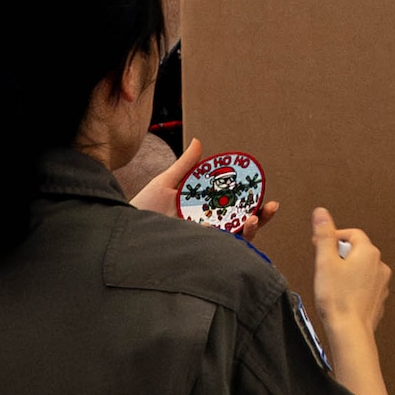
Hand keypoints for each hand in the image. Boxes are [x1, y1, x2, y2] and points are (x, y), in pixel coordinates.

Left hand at [131, 137, 279, 240]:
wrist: (124, 228)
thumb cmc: (143, 208)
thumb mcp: (166, 183)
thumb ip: (186, 166)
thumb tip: (199, 142)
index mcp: (207, 212)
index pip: (238, 208)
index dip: (256, 203)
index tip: (268, 196)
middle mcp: (210, 229)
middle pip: (244, 225)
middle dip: (262, 218)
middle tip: (270, 207)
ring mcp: (205, 242)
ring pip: (237, 240)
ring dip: (250, 229)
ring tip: (251, 219)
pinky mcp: (198, 252)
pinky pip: (220, 251)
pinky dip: (229, 242)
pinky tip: (229, 230)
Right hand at [312, 207, 389, 338]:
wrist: (350, 331)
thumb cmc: (337, 298)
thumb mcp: (325, 261)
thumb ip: (324, 235)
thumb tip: (321, 212)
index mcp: (369, 252)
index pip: (352, 234)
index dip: (334, 236)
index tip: (319, 245)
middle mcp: (380, 265)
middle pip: (357, 250)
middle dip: (339, 254)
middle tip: (323, 266)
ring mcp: (382, 282)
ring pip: (361, 267)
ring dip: (347, 270)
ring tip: (331, 283)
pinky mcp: (379, 297)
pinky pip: (365, 284)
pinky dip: (353, 284)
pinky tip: (341, 295)